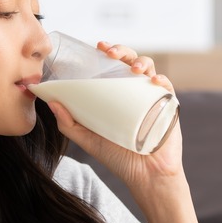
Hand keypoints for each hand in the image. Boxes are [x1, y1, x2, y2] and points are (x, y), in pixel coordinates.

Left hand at [46, 41, 183, 188]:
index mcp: (116, 93)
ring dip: (141, 62)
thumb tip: (52, 102)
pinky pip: (167, 87)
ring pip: (149, 68)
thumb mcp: (88, 139)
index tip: (98, 46)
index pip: (112, 66)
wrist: (145, 176)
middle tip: (110, 52)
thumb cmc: (117, 156)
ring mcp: (152, 97)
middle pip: (130, 61)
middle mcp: (134, 91)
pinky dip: (161, 80)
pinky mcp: (169, 107)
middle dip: (121, 50)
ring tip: (132, 68)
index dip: (107, 52)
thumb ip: (69, 123)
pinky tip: (153, 81)